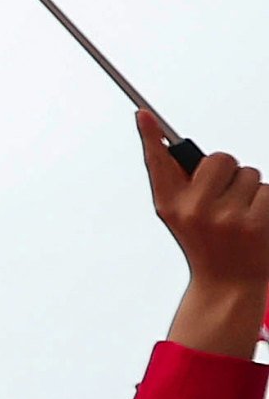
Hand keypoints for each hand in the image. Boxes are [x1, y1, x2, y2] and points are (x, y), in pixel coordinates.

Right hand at [150, 116, 268, 357]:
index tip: (143, 113)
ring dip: (252, 190)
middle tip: (227, 198)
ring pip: (250, 174)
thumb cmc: (208, 245)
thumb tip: (167, 141)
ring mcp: (225, 217)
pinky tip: (257, 222)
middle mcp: (193, 210)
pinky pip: (268, 189)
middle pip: (221, 159)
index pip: (158, 163)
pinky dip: (267, 202)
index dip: (150, 136)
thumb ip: (178, 181)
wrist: (230, 285)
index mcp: (170, 205)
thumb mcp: (180, 217)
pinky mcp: (256, 222)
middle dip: (230, 172)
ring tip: (243, 216)